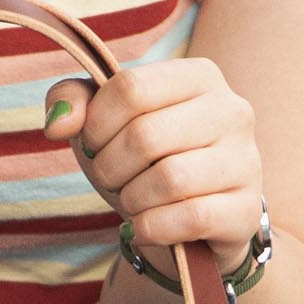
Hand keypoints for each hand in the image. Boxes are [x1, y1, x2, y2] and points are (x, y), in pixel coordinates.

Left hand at [46, 58, 262, 278]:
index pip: (130, 88)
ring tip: (132, 201)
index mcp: (200, 76)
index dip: (96, 123)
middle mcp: (232, 110)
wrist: (191, 222)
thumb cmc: (144, 161)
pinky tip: (145, 227)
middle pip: (145, 135)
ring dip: (132, 198)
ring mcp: (245, 160)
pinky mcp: (245, 209)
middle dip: (110, 166)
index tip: (95, 143)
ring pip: (169, 179)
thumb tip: (58, 124)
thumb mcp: (105, 123)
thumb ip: (73, 101)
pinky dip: (152, 228)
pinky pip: (190, 217)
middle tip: (111, 178)